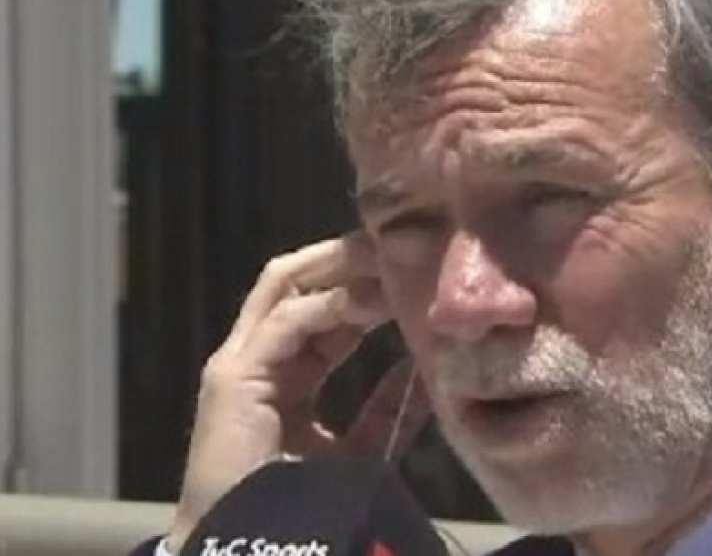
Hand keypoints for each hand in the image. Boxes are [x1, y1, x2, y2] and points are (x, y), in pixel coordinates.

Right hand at [167, 235, 429, 551]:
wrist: (251, 550)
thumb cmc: (301, 508)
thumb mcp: (359, 450)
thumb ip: (386, 410)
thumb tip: (423, 370)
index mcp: (287, 373)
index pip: (325, 308)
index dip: (366, 286)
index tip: (409, 270)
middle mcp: (260, 356)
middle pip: (300, 281)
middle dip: (347, 258)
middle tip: (397, 242)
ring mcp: (241, 362)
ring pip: (286, 285)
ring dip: (339, 268)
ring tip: (386, 256)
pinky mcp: (233, 376)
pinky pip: (284, 322)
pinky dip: (328, 306)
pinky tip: (370, 301)